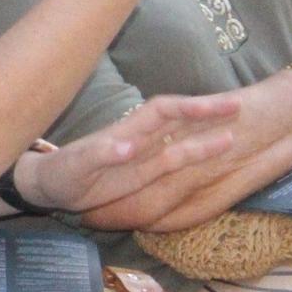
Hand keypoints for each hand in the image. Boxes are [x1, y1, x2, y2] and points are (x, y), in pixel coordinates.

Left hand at [48, 94, 240, 228]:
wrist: (50, 185)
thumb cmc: (60, 172)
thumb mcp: (76, 166)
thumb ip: (101, 155)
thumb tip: (129, 146)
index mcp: (126, 132)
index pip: (163, 111)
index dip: (189, 107)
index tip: (216, 105)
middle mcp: (141, 139)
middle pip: (179, 121)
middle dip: (208, 113)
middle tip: (240, 107)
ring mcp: (145, 156)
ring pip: (181, 142)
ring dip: (206, 138)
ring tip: (234, 136)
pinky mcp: (144, 174)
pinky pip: (174, 163)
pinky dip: (195, 157)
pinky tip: (214, 155)